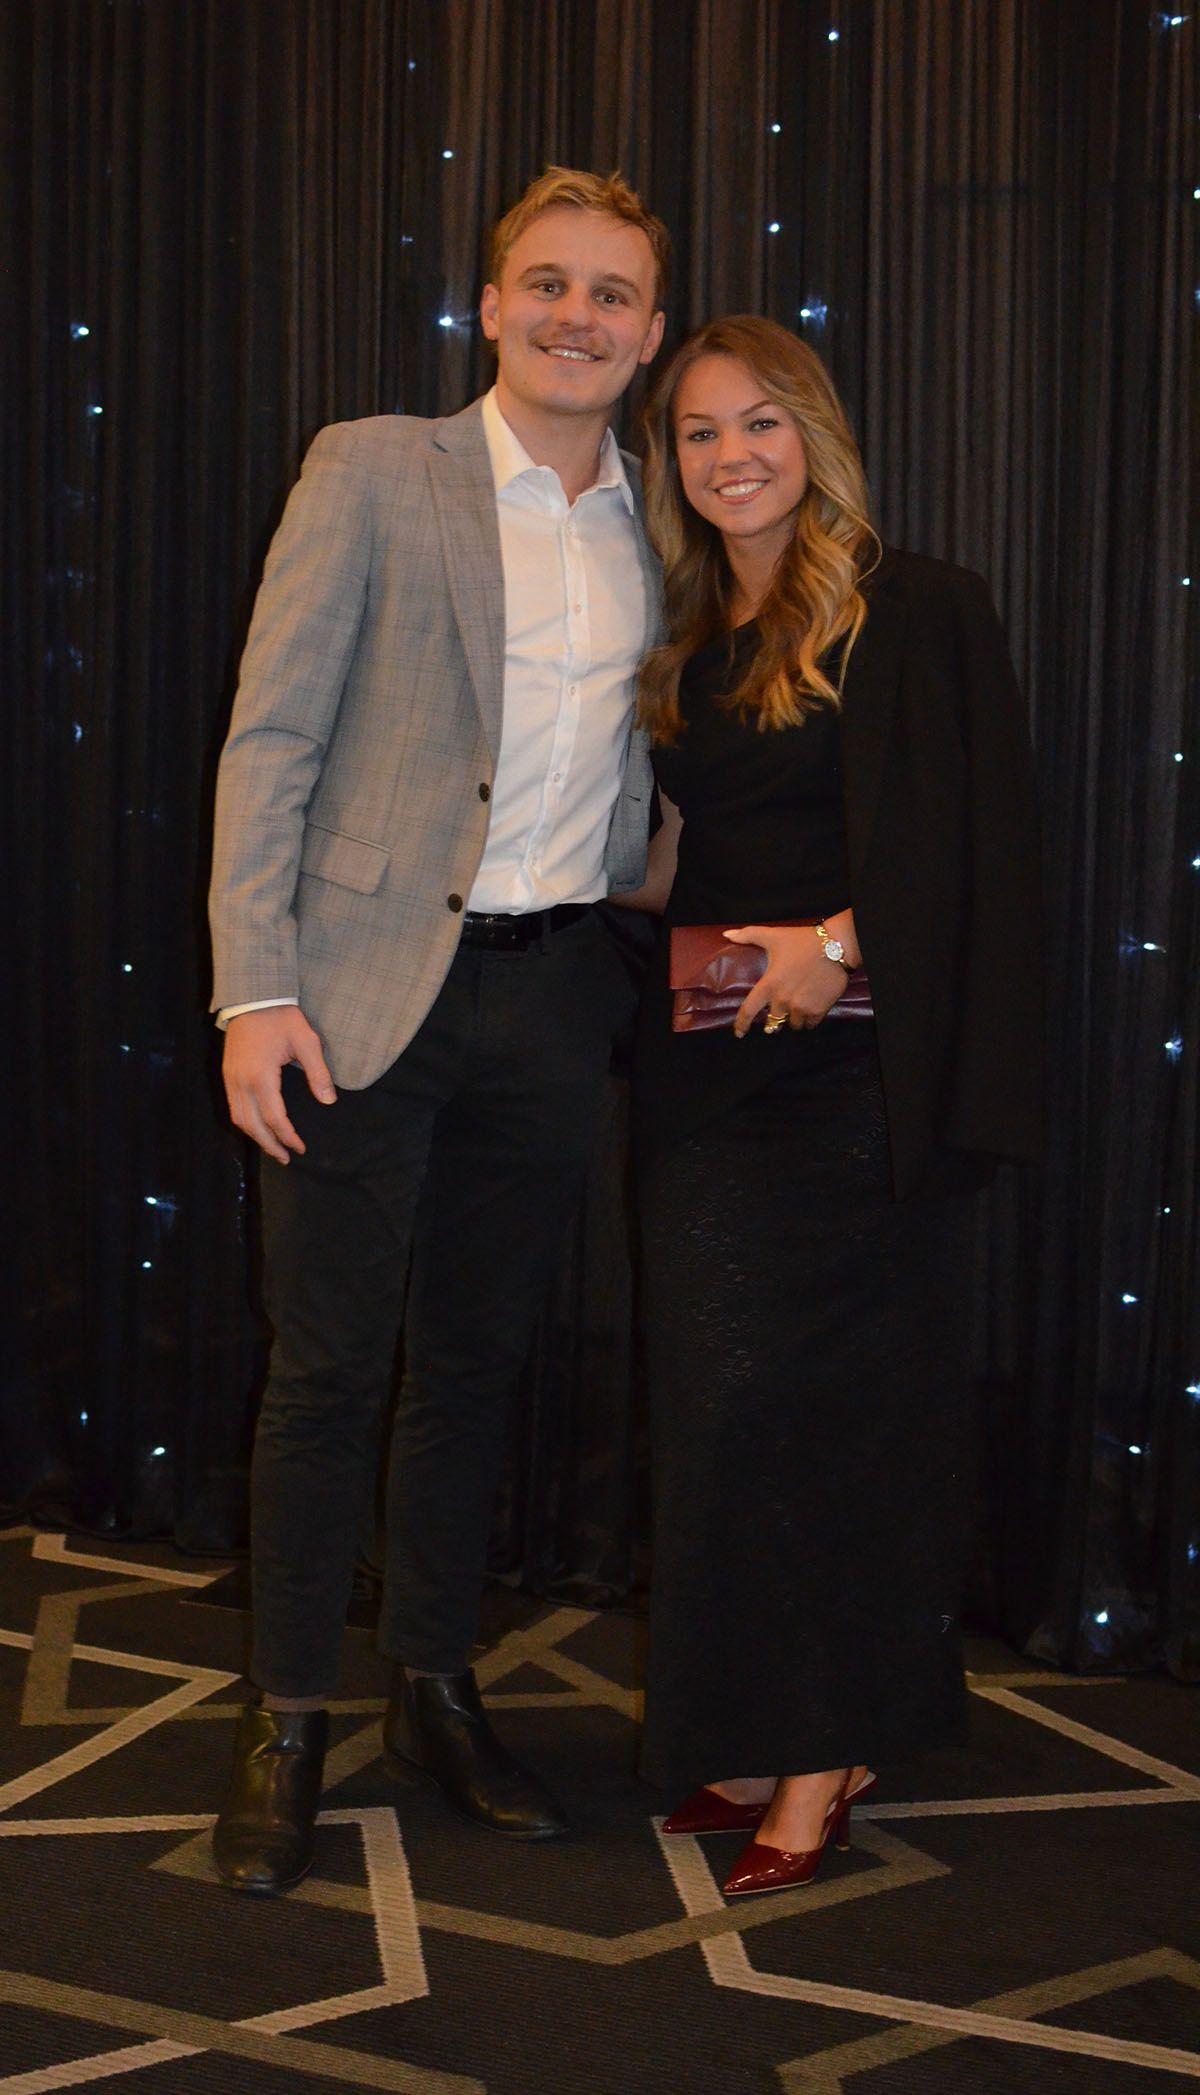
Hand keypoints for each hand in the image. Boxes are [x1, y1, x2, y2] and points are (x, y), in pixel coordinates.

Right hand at [222, 1007, 335, 1162]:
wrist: (253, 997)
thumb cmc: (282, 1017)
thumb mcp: (306, 1041)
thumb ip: (318, 1073)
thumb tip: (329, 1100)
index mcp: (261, 1076)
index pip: (274, 1118)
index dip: (288, 1137)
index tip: (301, 1148)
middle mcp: (241, 1081)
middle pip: (253, 1125)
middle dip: (270, 1145)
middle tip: (287, 1158)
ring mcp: (231, 1078)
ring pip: (239, 1118)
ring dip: (256, 1136)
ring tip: (273, 1147)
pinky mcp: (227, 1073)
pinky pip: (233, 1107)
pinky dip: (245, 1122)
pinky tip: (258, 1127)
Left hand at [726, 912, 858, 1037]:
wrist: (836, 946)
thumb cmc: (803, 940)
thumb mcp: (773, 935)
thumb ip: (748, 935)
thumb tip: (727, 934)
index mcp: (769, 985)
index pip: (748, 1011)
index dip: (741, 1024)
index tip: (739, 1033)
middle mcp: (783, 1000)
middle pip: (773, 1022)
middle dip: (774, 1019)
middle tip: (779, 1011)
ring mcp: (801, 1008)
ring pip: (792, 1025)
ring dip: (792, 1020)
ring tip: (797, 1008)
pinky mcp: (818, 1010)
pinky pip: (809, 1025)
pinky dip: (808, 1021)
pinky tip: (810, 1010)